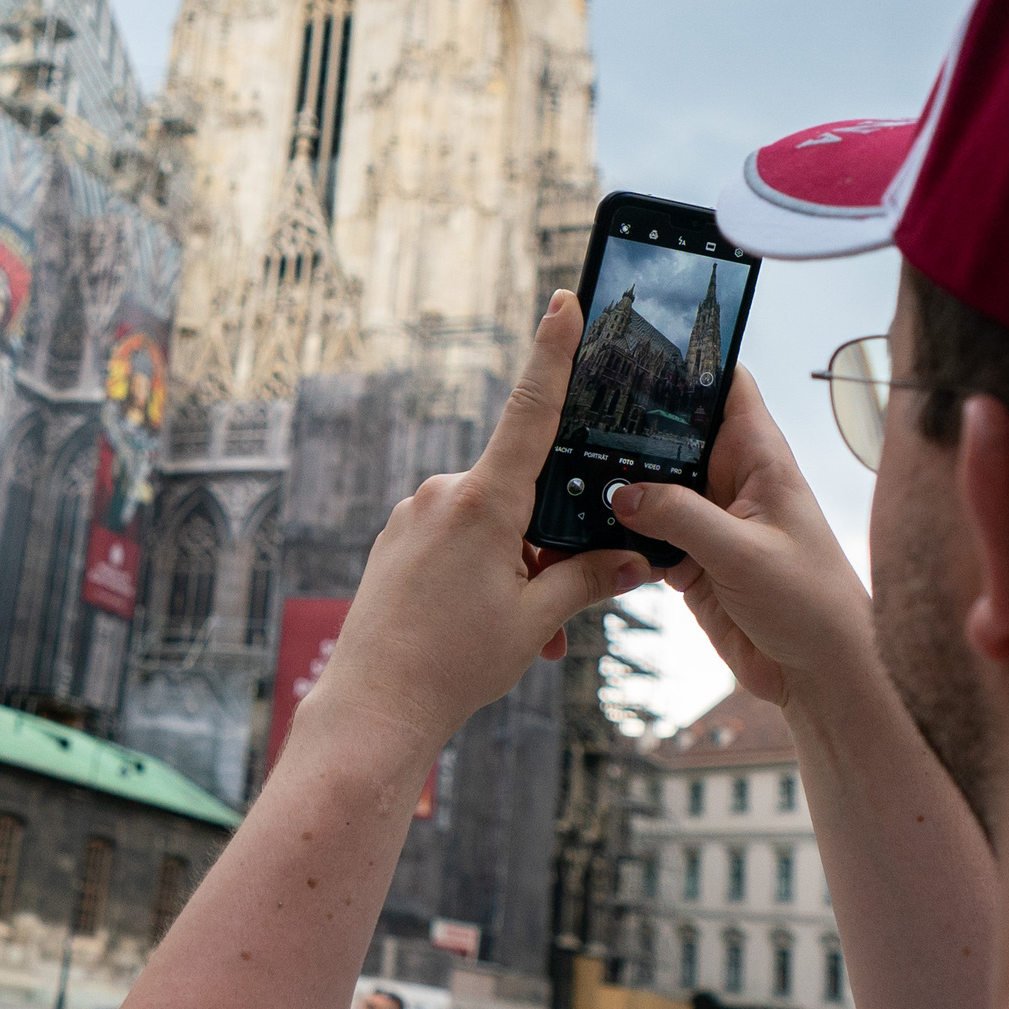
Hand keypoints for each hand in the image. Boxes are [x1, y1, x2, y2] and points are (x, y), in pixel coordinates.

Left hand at [313, 294, 641, 756]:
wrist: (373, 705)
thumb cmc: (454, 662)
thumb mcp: (536, 620)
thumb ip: (588, 579)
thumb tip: (634, 559)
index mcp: (483, 501)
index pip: (530, 410)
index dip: (553, 353)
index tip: (564, 302)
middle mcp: (443, 494)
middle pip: (521, 494)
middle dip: (550, 544)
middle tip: (560, 609)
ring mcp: (413, 516)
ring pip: (491, 527)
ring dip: (518, 571)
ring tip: (527, 637)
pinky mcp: (396, 540)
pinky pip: (456, 543)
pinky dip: (484, 576)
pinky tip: (487, 628)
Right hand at [609, 369, 879, 709]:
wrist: (819, 674)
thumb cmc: (810, 603)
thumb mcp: (743, 553)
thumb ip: (681, 517)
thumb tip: (622, 493)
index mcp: (759, 456)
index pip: (725, 384)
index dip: (688, 358)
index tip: (637, 342)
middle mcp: (731, 478)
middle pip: (674, 430)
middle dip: (632, 423)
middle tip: (576, 409)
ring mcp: (708, 517)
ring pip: (652, 483)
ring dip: (620, 483)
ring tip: (568, 466)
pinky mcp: (690, 557)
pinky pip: (645, 531)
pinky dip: (619, 531)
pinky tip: (585, 525)